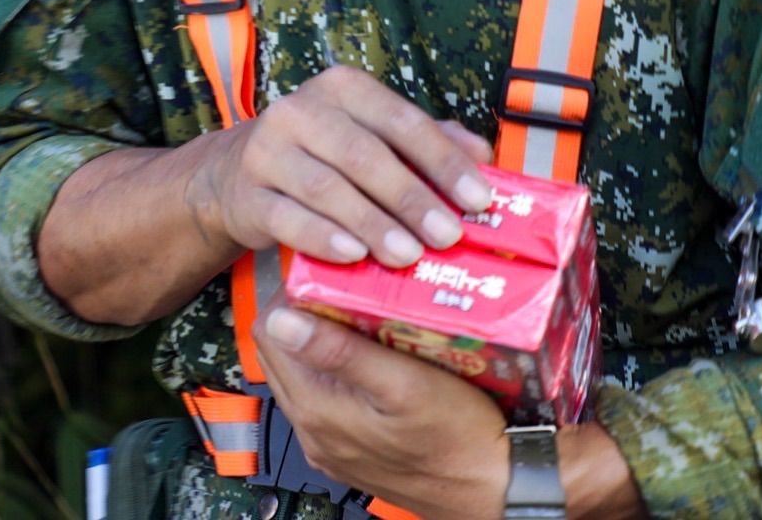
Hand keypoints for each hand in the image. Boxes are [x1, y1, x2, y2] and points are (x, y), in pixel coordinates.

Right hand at [188, 64, 494, 268]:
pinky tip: (352, 256)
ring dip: (372, 224)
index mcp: (343, 88)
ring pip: (327, 188)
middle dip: (411, 199)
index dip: (444, 161)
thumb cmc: (322, 156)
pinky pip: (287, 218)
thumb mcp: (373, 137)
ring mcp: (267, 150)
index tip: (478, 200)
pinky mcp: (247, 193)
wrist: (236, 175)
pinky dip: (322, 238)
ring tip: (407, 254)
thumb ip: (426, 142)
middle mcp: (301, 110)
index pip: (402, 121)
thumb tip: (482, 154)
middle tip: (447, 237)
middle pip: (365, 155)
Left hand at [257, 303, 510, 519]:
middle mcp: (315, 431)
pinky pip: (330, 398)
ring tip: (365, 314)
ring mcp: (332, 444)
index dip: (291, 294)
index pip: (270, 334)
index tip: (325, 272)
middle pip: (284, 354)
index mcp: (317, 410)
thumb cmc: (457, 439)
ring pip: (306, 374)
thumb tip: (283, 319)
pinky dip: (342, 369)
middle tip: (346, 287)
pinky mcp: (352, 450)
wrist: (490, 489)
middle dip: (305, 313)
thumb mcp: (403, 383)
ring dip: (325, 340)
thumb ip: (340, 352)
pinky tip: (378, 355)